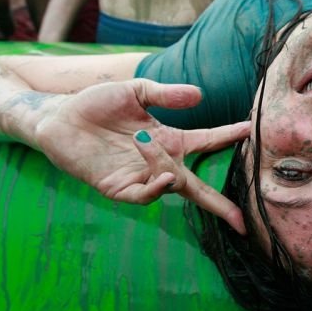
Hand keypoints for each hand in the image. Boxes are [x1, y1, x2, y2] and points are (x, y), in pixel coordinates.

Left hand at [34, 79, 249, 232]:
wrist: (58, 117)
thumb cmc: (97, 103)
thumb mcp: (135, 91)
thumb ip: (166, 94)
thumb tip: (201, 96)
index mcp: (169, 140)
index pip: (208, 141)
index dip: (230, 137)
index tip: (253, 131)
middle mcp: (160, 162)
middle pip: (197, 187)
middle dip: (221, 205)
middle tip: (242, 220)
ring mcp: (140, 177)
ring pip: (170, 184)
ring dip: (167, 167)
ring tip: (143, 138)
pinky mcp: (118, 188)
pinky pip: (143, 196)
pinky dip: (156, 189)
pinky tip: (163, 176)